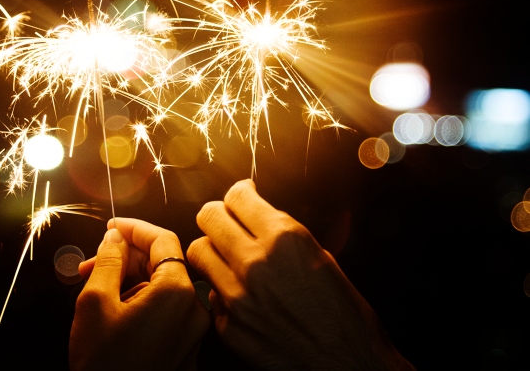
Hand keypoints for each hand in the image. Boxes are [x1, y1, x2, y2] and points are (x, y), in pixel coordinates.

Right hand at [70, 218, 209, 370]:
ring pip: (163, 288)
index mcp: (176, 292)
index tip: (112, 227)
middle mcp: (194, 310)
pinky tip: (112, 309)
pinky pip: (167, 312)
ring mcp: (192, 333)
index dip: (133, 228)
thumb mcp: (95, 301)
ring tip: (95, 290)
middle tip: (92, 263)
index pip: (162, 239)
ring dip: (130, 281)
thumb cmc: (103, 363)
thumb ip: (109, 260)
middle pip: (163, 263)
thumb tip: (116, 237)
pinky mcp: (186, 350)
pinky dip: (141, 302)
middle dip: (126, 258)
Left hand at [186, 179, 412, 369]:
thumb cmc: (346, 316)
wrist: (348, 366)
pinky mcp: (228, 325)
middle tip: (226, 222)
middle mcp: (255, 263)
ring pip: (198, 251)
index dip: (238, 193)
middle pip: (208, 217)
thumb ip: (287, 234)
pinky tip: (239, 296)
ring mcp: (237, 296)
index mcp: (285, 240)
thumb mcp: (324, 259)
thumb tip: (264, 213)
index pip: (237, 196)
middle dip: (217, 215)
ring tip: (226, 258)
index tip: (242, 197)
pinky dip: (220, 291)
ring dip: (211, 251)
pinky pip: (209, 293)